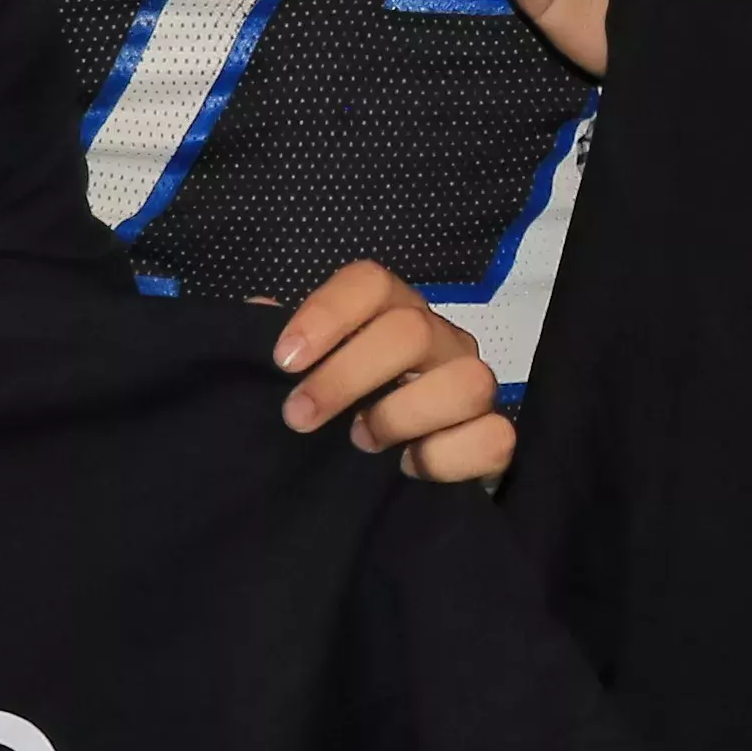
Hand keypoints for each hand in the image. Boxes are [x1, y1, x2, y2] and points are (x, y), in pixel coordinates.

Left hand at [275, 260, 514, 487]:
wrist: (398, 467)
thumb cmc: (344, 406)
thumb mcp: (308, 373)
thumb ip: (285, 346)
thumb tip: (257, 316)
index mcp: (393, 310)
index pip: (371, 282)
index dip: (326, 314)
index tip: (284, 361)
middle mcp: (440, 339)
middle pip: (411, 330)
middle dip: (345, 377)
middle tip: (298, 417)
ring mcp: (474, 385)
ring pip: (467, 382)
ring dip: (401, 416)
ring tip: (361, 441)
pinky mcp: (495, 436)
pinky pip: (493, 438)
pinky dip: (444, 458)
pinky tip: (407, 469)